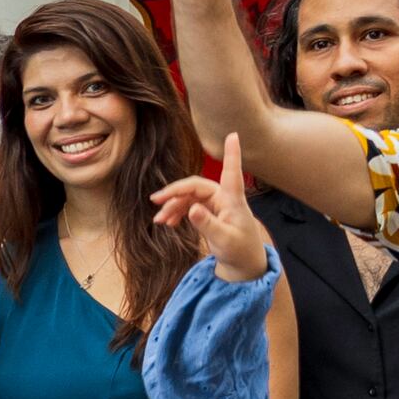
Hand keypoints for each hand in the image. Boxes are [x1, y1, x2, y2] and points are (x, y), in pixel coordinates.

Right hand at [152, 151, 271, 280]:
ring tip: (159, 220)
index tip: (233, 134)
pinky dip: (176, 212)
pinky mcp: (208, 211)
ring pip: (189, 197)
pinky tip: (167, 222)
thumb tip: (192, 209)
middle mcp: (224, 198)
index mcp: (233, 201)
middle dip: (175, 191)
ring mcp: (215, 204)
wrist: (243, 264)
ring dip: (173, 205)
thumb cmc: (239, 250)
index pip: (231, 173)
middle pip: (196, 186)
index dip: (232, 154)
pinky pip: (188, 206)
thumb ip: (208, 224)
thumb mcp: (224, 240)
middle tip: (156, 200)